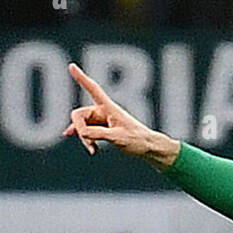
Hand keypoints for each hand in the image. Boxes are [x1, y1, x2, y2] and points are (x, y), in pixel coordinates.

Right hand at [63, 63, 179, 166]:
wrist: (148, 147)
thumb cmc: (137, 140)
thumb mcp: (118, 138)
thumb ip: (99, 134)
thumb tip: (82, 132)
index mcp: (109, 107)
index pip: (93, 89)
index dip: (81, 79)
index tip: (72, 66)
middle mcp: (103, 110)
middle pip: (80, 115)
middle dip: (80, 130)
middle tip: (91, 146)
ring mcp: (101, 119)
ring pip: (82, 124)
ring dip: (84, 137)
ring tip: (93, 151)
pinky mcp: (102, 128)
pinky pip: (86, 129)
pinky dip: (82, 135)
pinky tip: (69, 134)